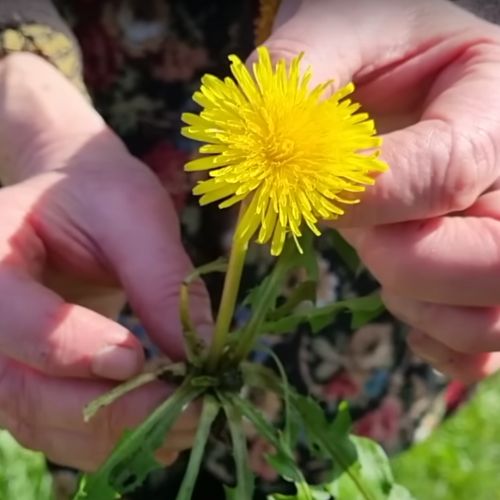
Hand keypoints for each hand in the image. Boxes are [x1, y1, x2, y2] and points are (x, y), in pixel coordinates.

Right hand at [0, 54, 210, 468]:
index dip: (71, 348)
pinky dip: (112, 436)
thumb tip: (199, 352)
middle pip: (26, 390)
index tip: (137, 358)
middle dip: (113, 408)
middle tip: (187, 408)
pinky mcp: (30, 380)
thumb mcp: (134, 213)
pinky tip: (163, 427)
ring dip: (120, 432)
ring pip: (44, 421)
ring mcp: (2, 358)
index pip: (12, 319)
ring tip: (188, 420)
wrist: (76, 207)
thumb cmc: (99, 194)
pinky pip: (60, 427)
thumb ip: (160, 278)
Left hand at [262, 0, 499, 381]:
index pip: (451, 169)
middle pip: (496, 261)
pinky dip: (433, 341)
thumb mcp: (333, 34)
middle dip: (405, 262)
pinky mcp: (481, 282)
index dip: (370, 197)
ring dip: (415, 303)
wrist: (390, 71)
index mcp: (496, 97)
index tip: (310, 195)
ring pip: (491, 318)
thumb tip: (263, 157)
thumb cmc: (366, 45)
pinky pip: (478, 351)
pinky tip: (398, 299)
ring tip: (377, 255)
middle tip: (359, 233)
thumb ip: (294, 81)